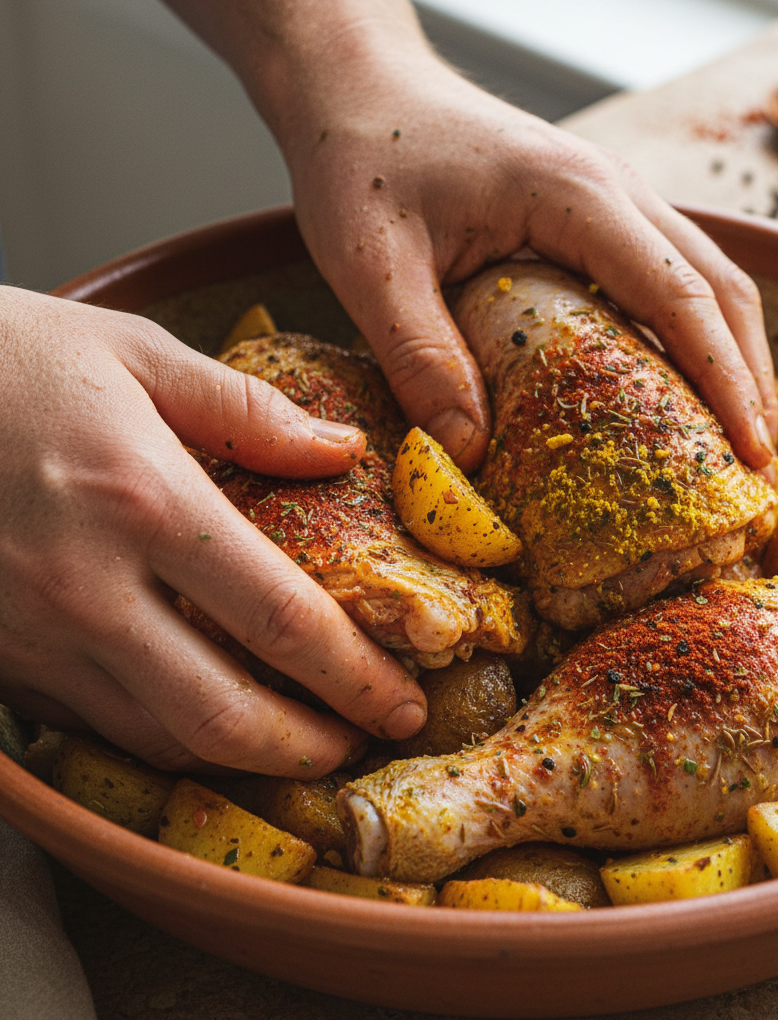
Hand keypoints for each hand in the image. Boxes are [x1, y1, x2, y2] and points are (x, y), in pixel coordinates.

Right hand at [0, 287, 424, 775]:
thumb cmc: (3, 360)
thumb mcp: (135, 356)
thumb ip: (248, 411)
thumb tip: (339, 453)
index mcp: (144, 502)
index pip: (282, 621)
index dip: (356, 676)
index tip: (401, 698)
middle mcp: (88, 588)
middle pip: (224, 715)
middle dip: (310, 746)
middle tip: (361, 742)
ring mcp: (31, 636)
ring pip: (159, 738)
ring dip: (243, 757)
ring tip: (300, 743)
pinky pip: (95, 726)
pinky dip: (163, 739)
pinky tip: (205, 722)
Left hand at [161, 0, 777, 473]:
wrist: (359, 89)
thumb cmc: (361, 162)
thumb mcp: (370, 266)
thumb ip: (419, 356)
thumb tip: (469, 454)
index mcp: (575, 197)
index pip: (681, 296)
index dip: (726, 379)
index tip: (749, 452)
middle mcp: (614, 191)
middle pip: (720, 287)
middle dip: (749, 376)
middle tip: (753, 464)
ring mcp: (609, 200)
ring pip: (704, 279)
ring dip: (729, 356)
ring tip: (731, 437)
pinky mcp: (591, 218)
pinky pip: (665, 277)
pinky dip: (688, 337)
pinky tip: (674, 389)